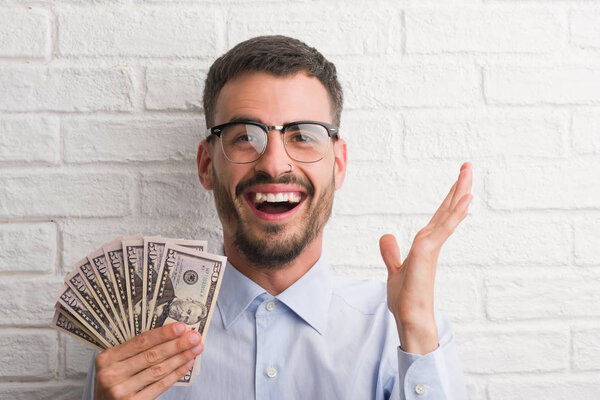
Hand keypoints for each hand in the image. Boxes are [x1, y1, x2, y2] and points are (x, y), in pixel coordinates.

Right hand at [94, 322, 203, 398]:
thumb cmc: (114, 381)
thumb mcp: (116, 364)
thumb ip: (134, 351)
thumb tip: (169, 335)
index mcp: (106, 358)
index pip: (140, 342)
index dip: (163, 334)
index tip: (181, 327)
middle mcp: (111, 374)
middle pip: (152, 355)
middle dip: (177, 344)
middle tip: (194, 337)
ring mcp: (121, 391)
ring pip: (158, 370)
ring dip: (180, 358)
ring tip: (195, 349)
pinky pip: (160, 386)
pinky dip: (176, 374)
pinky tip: (186, 365)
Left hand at [379, 162, 472, 354]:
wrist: (409, 318)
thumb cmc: (407, 300)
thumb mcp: (395, 271)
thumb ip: (392, 253)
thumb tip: (387, 236)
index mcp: (425, 245)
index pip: (439, 217)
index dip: (448, 200)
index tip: (458, 184)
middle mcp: (431, 243)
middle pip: (447, 211)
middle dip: (458, 189)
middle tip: (467, 167)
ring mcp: (432, 247)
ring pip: (448, 215)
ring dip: (459, 194)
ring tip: (468, 174)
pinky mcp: (428, 253)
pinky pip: (443, 229)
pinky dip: (454, 214)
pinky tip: (464, 200)